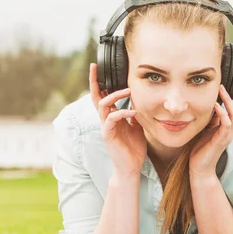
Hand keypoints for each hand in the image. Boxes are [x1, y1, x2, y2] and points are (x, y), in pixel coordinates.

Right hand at [89, 63, 146, 177]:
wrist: (131, 166)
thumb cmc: (134, 147)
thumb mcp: (137, 126)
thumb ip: (134, 113)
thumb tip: (137, 100)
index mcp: (111, 116)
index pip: (103, 96)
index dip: (100, 82)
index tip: (98, 67)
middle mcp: (106, 119)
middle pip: (95, 96)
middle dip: (95, 81)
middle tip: (95, 67)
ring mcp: (105, 127)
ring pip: (102, 105)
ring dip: (114, 96)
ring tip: (128, 91)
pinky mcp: (108, 135)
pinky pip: (111, 119)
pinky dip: (122, 113)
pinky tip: (133, 112)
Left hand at [189, 74, 232, 177]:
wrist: (200, 167)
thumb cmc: (203, 147)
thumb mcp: (208, 127)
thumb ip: (214, 116)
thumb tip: (214, 102)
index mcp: (232, 125)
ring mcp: (229, 134)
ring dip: (229, 100)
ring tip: (222, 88)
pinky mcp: (221, 140)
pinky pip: (226, 124)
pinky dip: (222, 113)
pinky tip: (215, 105)